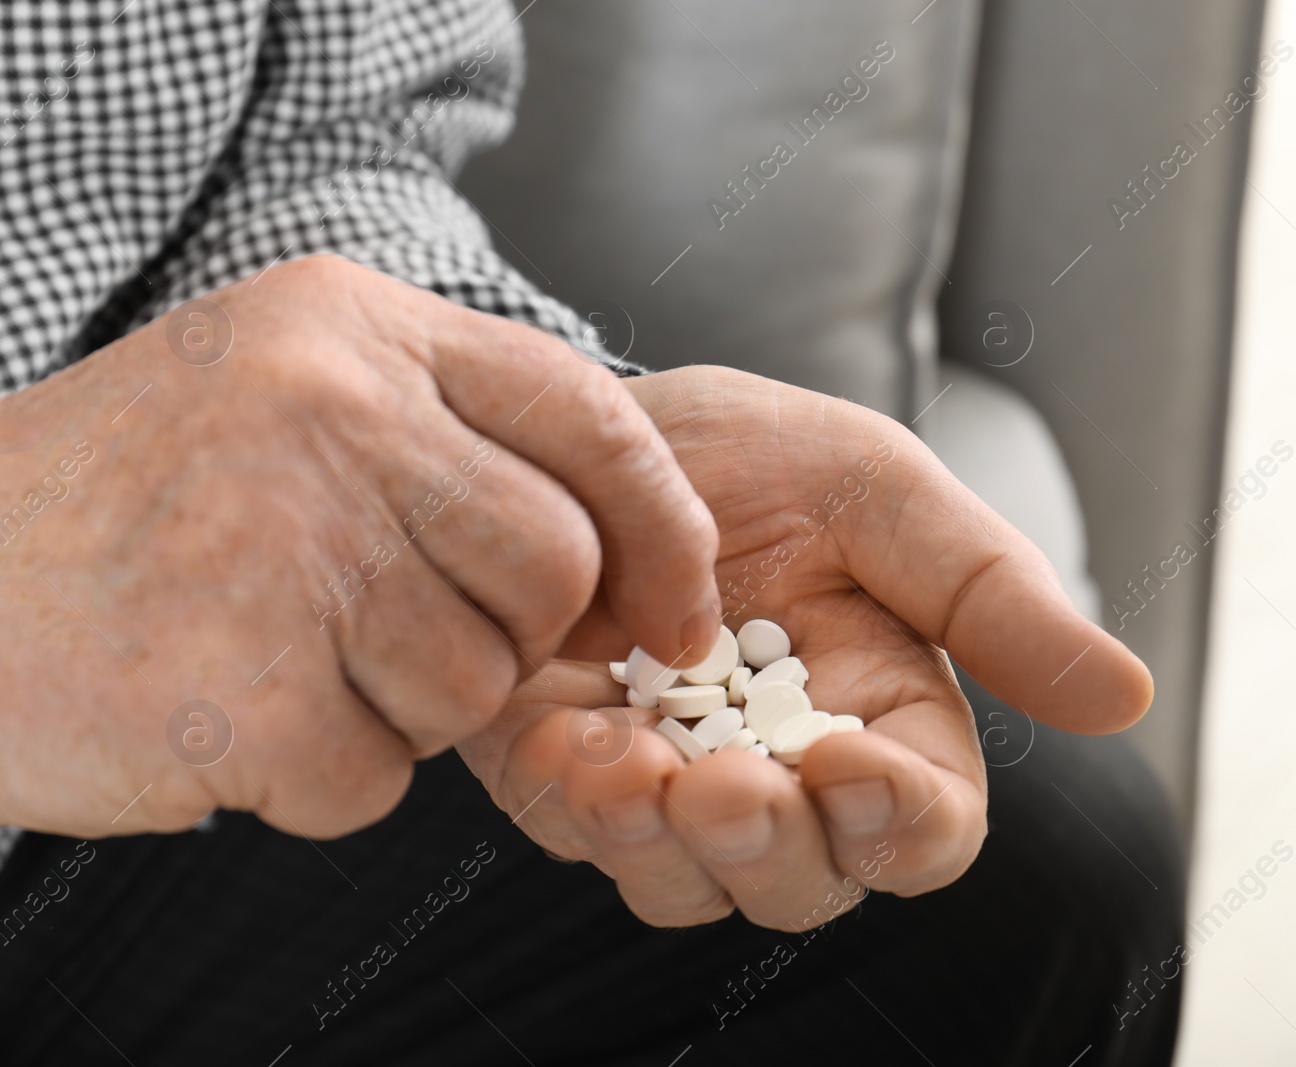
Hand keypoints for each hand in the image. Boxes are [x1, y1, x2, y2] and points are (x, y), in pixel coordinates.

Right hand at [0, 255, 719, 837]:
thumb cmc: (133, 499)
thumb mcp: (288, 390)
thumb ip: (454, 442)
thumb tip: (638, 563)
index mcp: (354, 328)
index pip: (591, 416)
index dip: (663, 526)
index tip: (678, 610)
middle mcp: (330, 413)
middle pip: (554, 568)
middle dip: (506, 632)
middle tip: (393, 630)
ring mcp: (283, 545)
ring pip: (473, 688)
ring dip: (398, 706)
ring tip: (277, 652)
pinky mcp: (241, 689)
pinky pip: (379, 777)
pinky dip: (319, 773)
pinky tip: (226, 710)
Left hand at [459, 365, 1152, 928]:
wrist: (594, 429)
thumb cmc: (751, 455)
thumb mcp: (880, 491)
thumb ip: (990, 596)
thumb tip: (1129, 697)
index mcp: (882, 712)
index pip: (926, 826)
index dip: (902, 822)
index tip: (848, 761)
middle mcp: (782, 773)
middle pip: (809, 884)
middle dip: (770, 850)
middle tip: (722, 787)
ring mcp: (671, 783)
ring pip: (689, 888)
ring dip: (659, 844)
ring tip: (620, 757)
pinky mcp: (568, 773)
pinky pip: (576, 836)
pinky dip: (572, 803)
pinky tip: (565, 736)